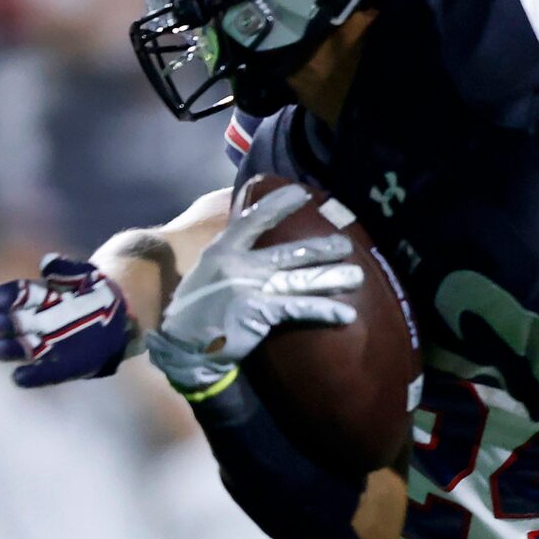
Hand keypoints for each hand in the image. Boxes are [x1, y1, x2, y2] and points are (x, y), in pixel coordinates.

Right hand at [0, 255, 133, 386]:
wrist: (120, 318)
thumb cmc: (96, 292)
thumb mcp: (86, 274)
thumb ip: (68, 268)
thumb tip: (49, 263)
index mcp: (36, 299)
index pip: (14, 295)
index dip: (5, 296)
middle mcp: (34, 322)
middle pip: (8, 323)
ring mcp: (45, 345)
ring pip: (16, 349)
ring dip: (3, 349)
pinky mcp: (61, 367)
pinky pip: (42, 374)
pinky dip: (31, 376)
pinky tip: (19, 377)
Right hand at [145, 183, 363, 394]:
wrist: (181, 345)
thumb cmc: (197, 311)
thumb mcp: (208, 273)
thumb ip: (232, 256)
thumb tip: (255, 242)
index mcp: (222, 250)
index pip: (252, 220)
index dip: (276, 205)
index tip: (301, 193)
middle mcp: (236, 263)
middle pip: (287, 251)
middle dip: (320, 248)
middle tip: (346, 245)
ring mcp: (247, 286)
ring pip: (299, 279)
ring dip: (332, 278)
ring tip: (357, 276)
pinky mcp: (257, 311)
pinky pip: (299, 308)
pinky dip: (325, 310)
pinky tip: (347, 313)